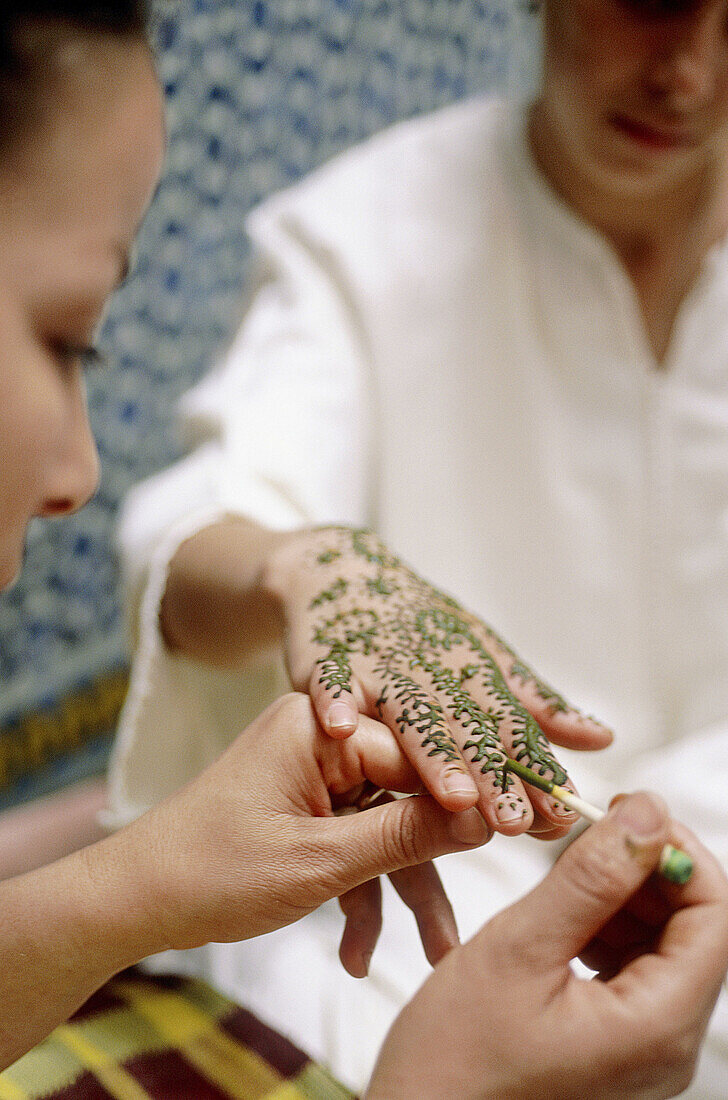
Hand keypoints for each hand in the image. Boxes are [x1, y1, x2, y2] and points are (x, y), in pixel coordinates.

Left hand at [133, 692, 489, 974]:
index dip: (472, 794)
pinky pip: (353, 843)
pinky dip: (359, 894)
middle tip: (503, 877)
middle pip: (408, 791)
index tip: (527, 826)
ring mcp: (314, 774)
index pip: (418, 750)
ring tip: (437, 955)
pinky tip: (356, 954)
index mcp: (320, 725)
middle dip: (439, 858)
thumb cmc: (211, 870)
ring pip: (384, 827)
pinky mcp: (307, 807)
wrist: (134, 899)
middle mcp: (321, 738)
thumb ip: (406, 836)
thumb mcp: (320, 859)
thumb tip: (485, 817)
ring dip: (401, 892)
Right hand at [265, 526, 611, 837]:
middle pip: (465, 729)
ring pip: (409, 713)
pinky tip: (342, 728)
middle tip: (514, 823)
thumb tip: (602, 739)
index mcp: (473, 678)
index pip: (509, 730)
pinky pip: (331, 681)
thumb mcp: (484, 659)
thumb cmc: (425, 628)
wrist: (348, 573)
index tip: (563, 815)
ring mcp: (380, 665)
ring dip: (430, 752)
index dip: (535, 771)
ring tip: (454, 796)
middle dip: (491, 775)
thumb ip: (536, 706)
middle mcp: (433, 674)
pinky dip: (335, 701)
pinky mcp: (329, 658)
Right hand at [366, 792, 727, 1099]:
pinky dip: (607, 927)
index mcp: (657, 1027)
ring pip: (665, 944)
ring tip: (566, 872)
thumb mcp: (520, 948)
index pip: (715, 915)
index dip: (679, 850)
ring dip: (624, 895)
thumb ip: (590, 877)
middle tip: (589, 830)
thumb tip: (647, 811)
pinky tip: (564, 914)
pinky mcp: (616, 1048)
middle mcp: (666, 1046)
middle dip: (647, 868)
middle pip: (695, 929)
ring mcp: (643, 1051)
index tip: (627, 810)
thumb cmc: (454, 1058)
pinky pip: (636, 970)